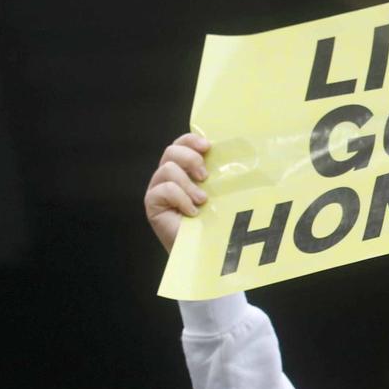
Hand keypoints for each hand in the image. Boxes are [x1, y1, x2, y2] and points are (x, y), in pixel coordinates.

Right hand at [144, 133, 210, 251]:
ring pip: (167, 169)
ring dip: (188, 184)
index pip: (182, 143)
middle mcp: (168, 175)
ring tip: (202, 200)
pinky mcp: (152, 203)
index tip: (208, 146)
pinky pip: (164, 189)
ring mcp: (158, 188)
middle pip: (171, 151)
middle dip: (189, 159)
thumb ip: (219, 174)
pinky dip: (180, 198)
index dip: (191, 140)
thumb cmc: (214, 220)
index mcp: (184, 168)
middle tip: (205, 176)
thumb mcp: (220, 192)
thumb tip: (236, 156)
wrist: (204, 248)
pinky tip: (192, 212)